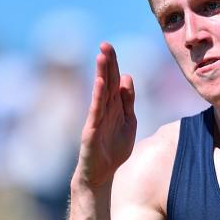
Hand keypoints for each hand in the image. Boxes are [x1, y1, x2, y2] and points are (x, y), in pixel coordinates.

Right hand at [74, 42, 136, 188]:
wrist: (102, 174)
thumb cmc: (114, 149)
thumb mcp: (128, 122)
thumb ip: (128, 102)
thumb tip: (128, 78)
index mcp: (113, 107)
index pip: (114, 82)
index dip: (113, 65)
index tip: (110, 47)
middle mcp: (103, 110)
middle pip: (106, 83)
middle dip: (106, 63)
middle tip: (105, 44)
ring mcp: (96, 119)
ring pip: (100, 93)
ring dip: (102, 74)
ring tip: (101, 56)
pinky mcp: (91, 131)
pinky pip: (96, 111)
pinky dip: (98, 96)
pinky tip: (100, 83)